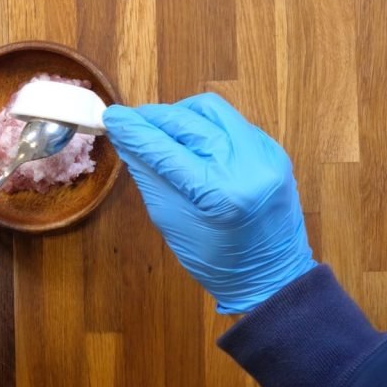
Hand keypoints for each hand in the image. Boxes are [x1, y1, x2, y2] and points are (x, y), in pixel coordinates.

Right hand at [103, 93, 315, 312]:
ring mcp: (265, 154)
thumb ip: (148, 175)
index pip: (165, 149)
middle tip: (131, 120)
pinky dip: (206, 126)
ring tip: (162, 128)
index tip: (112, 116)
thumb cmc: (215, 260)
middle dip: (155, 116)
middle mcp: (247, 165)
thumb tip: (127, 138)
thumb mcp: (170, 221)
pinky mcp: (274, 150)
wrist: (271, 276)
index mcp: (219, 193)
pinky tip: (194, 141)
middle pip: (190, 120)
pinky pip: (232, 123)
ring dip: (182, 114)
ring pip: (213, 110)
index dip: (134, 130)